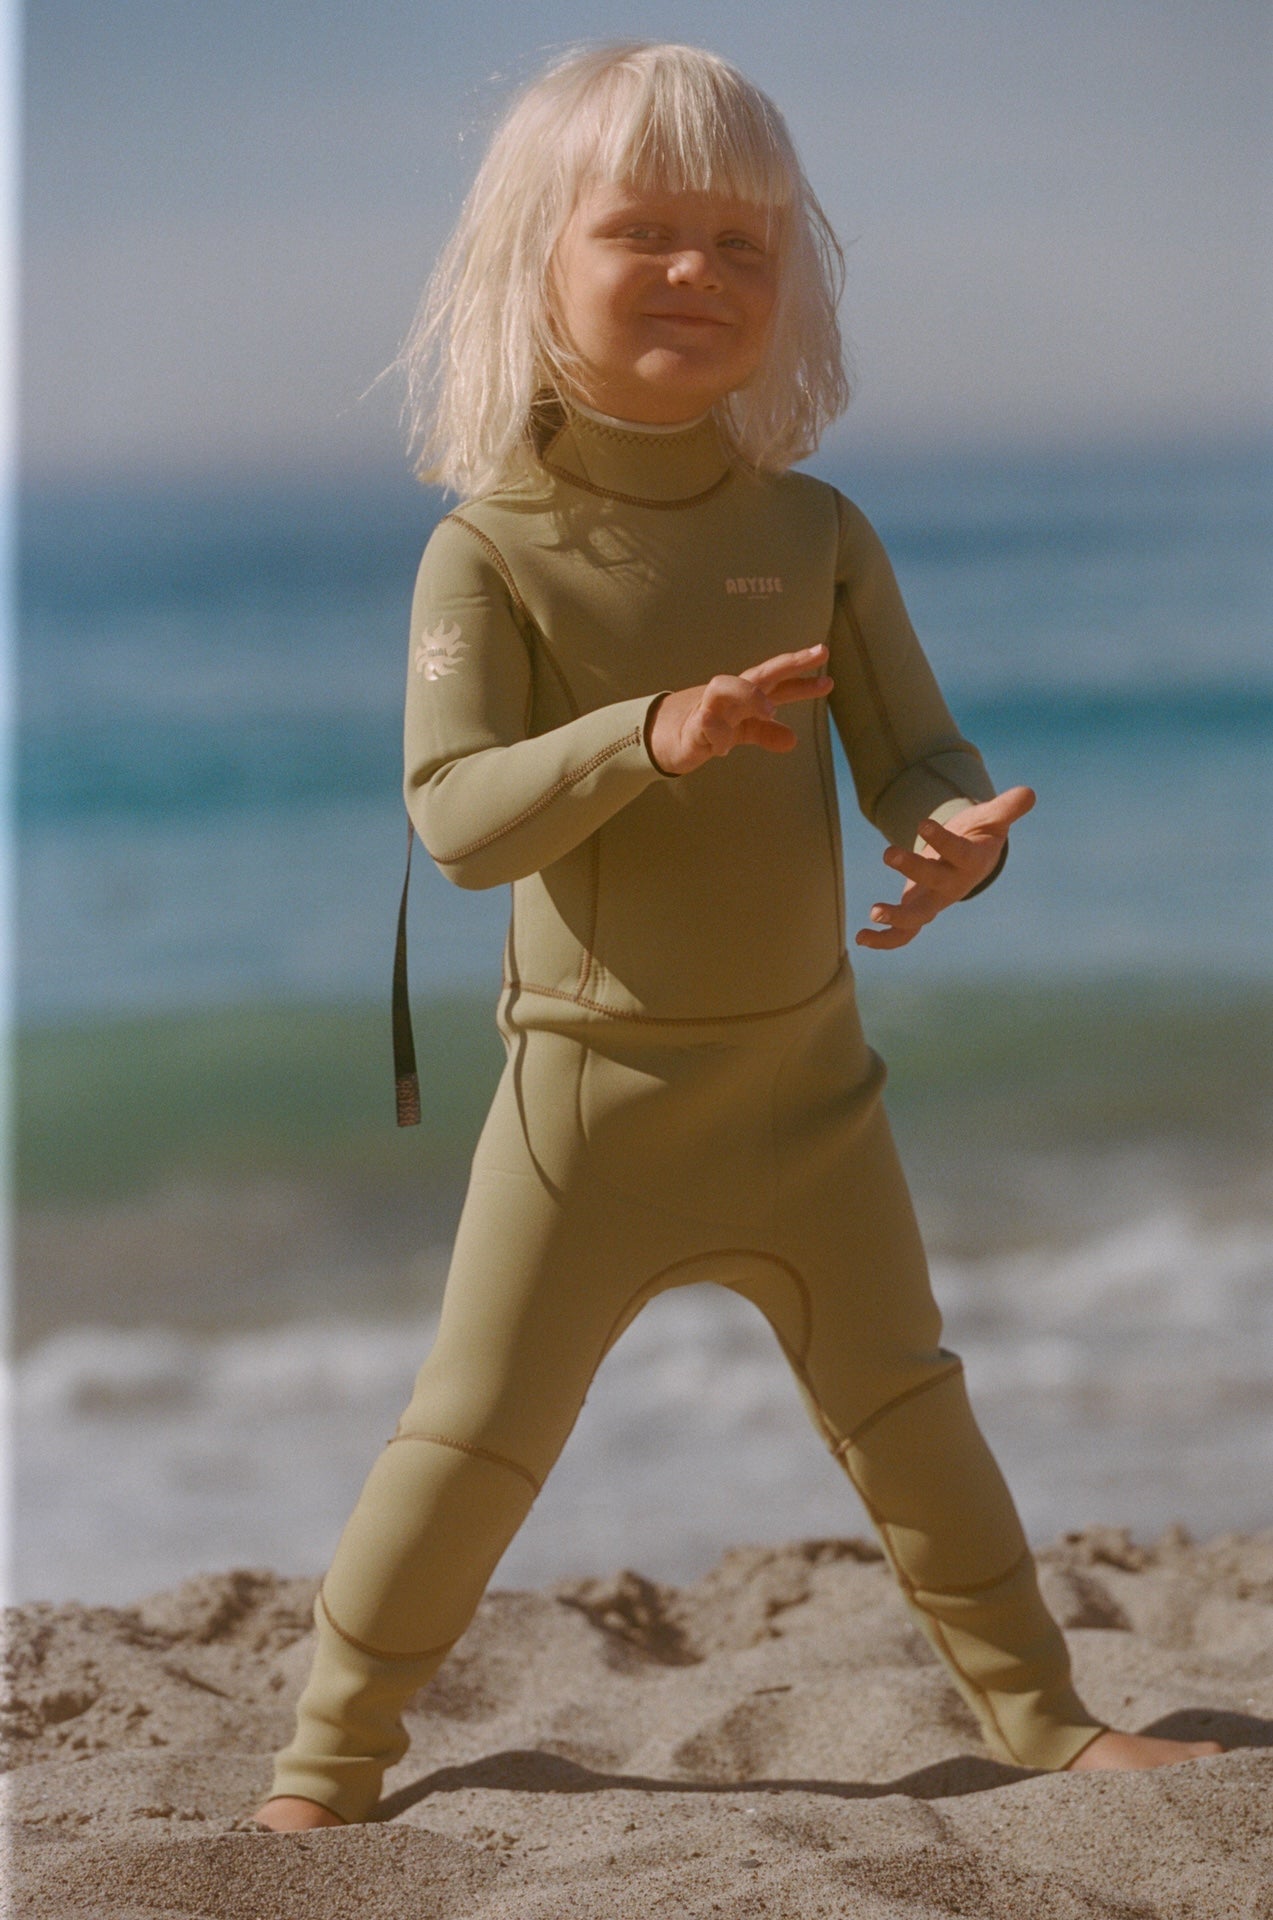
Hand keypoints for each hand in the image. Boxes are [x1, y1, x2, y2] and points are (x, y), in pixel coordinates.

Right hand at [648, 645, 832, 776]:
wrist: (666, 736)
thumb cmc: (707, 725)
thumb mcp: (742, 730)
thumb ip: (766, 732)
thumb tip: (793, 740)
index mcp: (747, 696)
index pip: (778, 683)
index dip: (802, 677)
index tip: (828, 672)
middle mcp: (731, 696)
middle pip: (760, 673)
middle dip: (789, 663)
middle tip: (819, 653)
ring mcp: (709, 708)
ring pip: (726, 688)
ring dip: (749, 694)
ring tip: (771, 710)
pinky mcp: (692, 729)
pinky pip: (704, 725)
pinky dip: (715, 732)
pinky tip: (724, 748)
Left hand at [854, 785, 1035, 950]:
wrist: (970, 858)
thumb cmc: (979, 834)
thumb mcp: (991, 818)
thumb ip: (1006, 808)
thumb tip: (1029, 793)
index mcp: (972, 862)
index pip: (960, 854)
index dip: (943, 841)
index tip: (923, 824)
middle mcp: (954, 886)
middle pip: (935, 883)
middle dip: (913, 868)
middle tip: (888, 853)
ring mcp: (935, 901)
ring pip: (919, 916)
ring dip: (897, 917)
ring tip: (873, 911)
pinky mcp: (918, 910)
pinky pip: (904, 934)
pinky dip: (884, 939)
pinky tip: (860, 937)